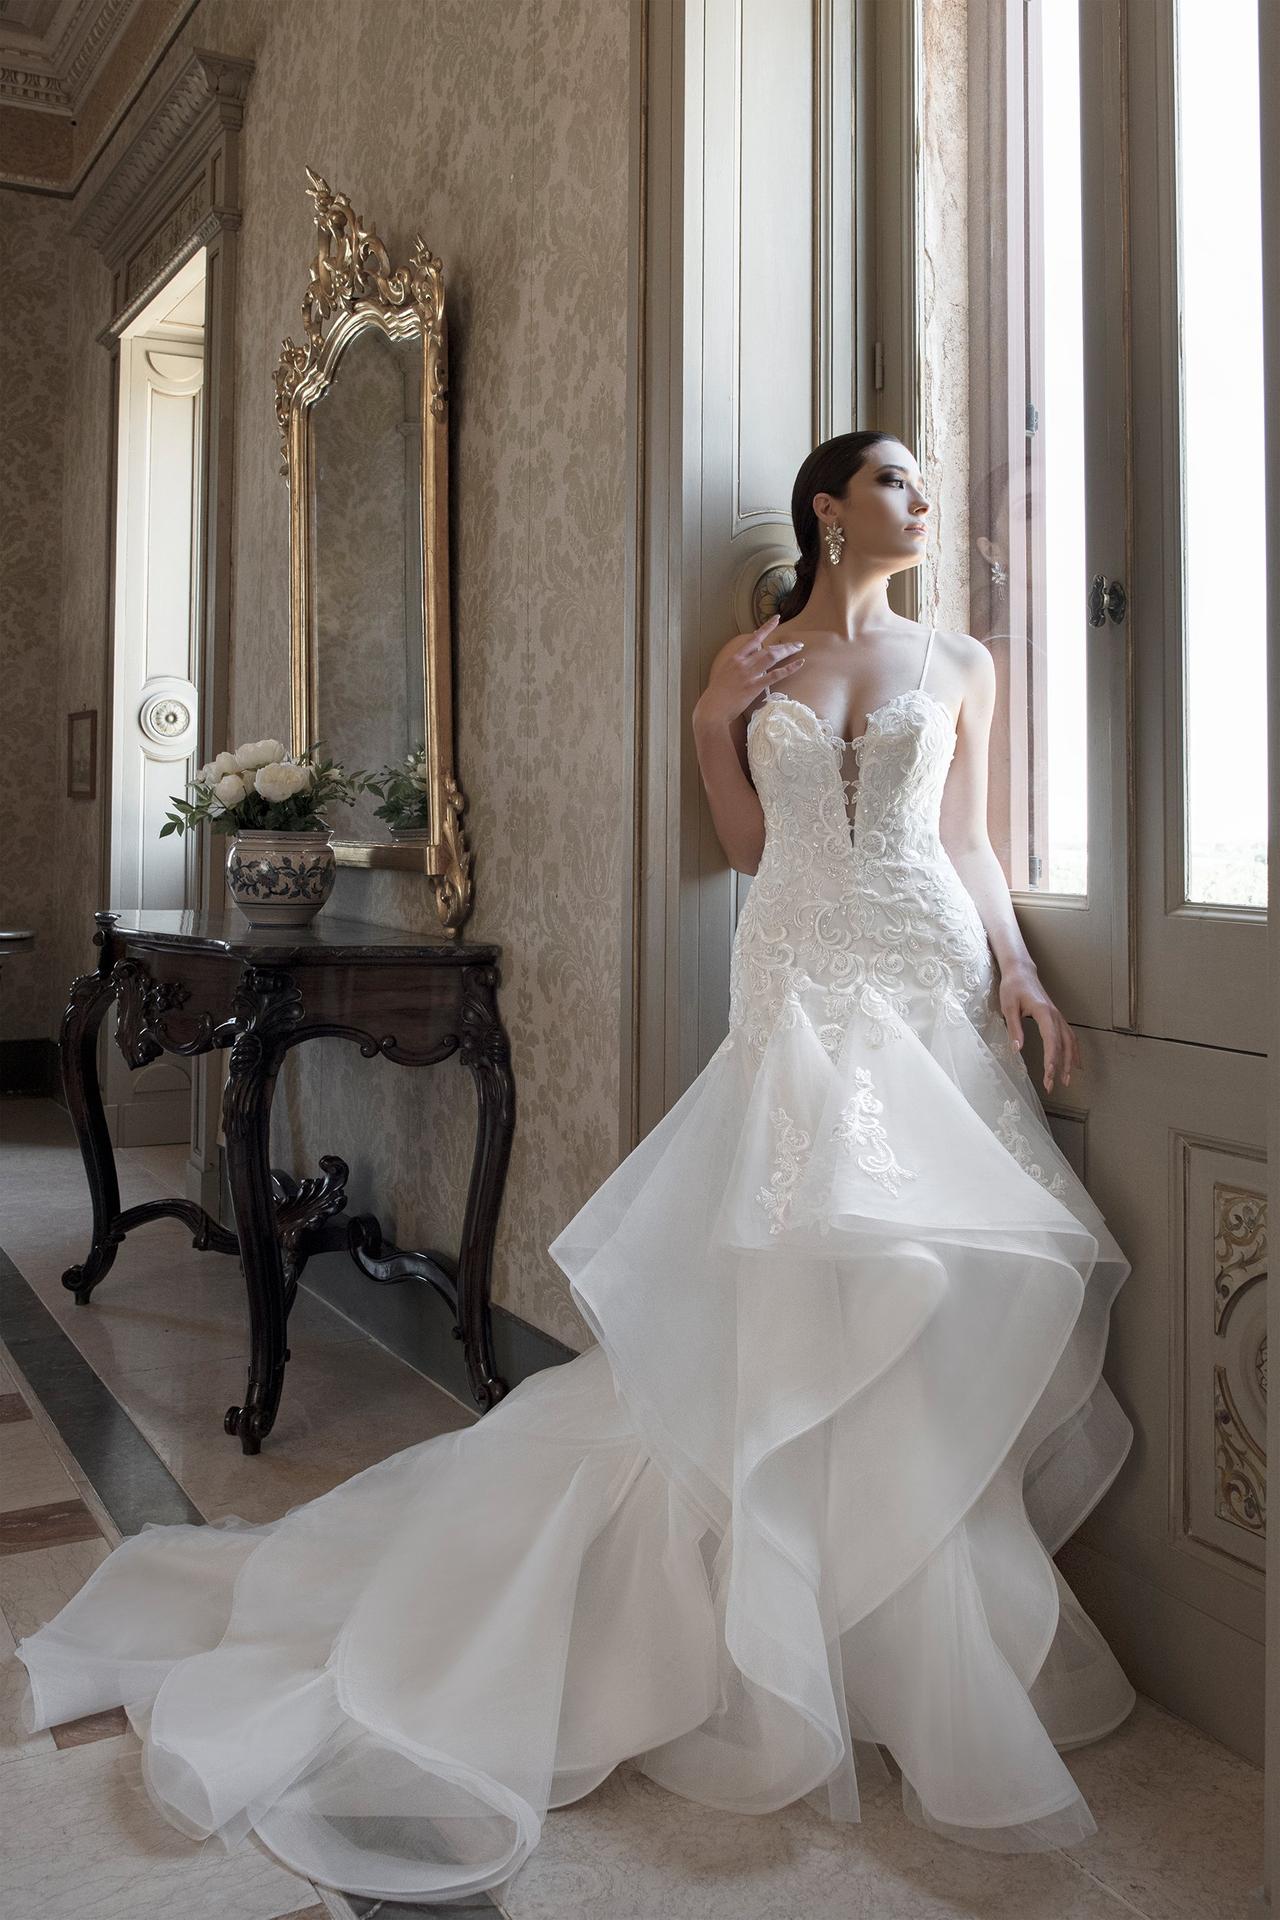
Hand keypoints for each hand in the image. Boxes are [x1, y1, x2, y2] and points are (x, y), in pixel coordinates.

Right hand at [695, 614, 805, 728]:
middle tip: (797, 643)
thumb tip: (747, 661)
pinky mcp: (755, 686)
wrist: (712, 708)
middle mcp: (742, 663)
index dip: (766, 628)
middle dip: (784, 645)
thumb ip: (736, 666)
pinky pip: (775, 674)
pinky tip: (799, 663)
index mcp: (734, 658)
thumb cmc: (716, 695)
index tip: (777, 619)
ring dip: (787, 651)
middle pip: (767, 648)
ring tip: (799, 648)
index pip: (753, 639)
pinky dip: (789, 668)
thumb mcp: (724, 674)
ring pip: (772, 656)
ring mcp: (749, 674)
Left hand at [998, 961, 1081, 1092]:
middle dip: (1060, 1066)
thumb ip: (1014, 1028)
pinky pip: (1070, 1036)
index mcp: (1044, 1012)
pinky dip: (1074, 1051)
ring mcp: (1058, 1016)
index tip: (1049, 1074)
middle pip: (1063, 1044)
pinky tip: (1074, 1063)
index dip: (1051, 1058)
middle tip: (1052, 1084)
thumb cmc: (1013, 987)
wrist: (1021, 971)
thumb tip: (1017, 1050)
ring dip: (1070, 1061)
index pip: (1051, 1039)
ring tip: (1066, 1080)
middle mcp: (1055, 1015)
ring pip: (1070, 1041)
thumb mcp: (1008, 1007)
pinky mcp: (1056, 1018)